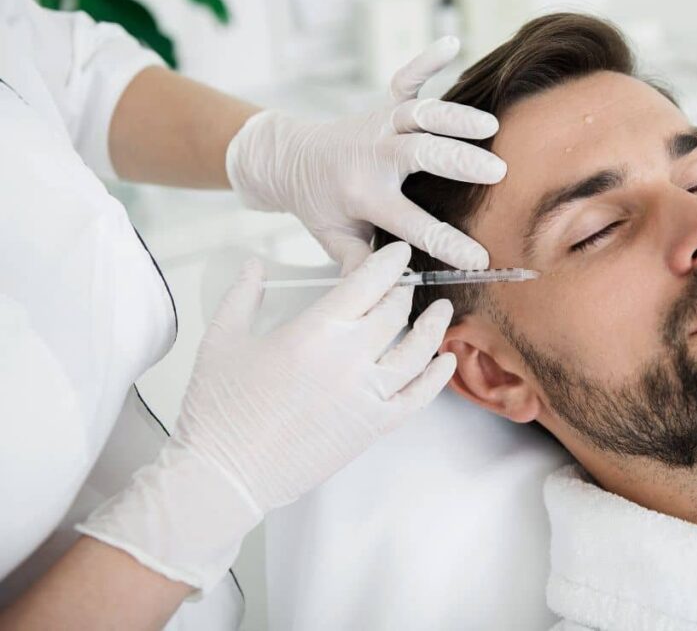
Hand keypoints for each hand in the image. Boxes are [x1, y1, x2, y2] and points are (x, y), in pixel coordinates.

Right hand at [78, 242, 454, 589]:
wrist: (225, 474)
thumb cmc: (219, 410)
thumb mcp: (222, 339)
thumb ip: (243, 295)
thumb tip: (255, 265)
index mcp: (316, 330)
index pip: (368, 282)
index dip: (388, 262)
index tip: (397, 253)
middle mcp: (350, 358)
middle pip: (395, 312)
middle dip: (404, 291)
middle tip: (406, 284)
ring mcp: (366, 395)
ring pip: (417, 351)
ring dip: (434, 327)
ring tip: (442, 311)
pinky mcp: (373, 428)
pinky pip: (418, 398)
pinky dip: (437, 377)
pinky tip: (446, 361)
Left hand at [225, 36, 505, 271]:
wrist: (289, 159)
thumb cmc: (319, 205)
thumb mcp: (334, 240)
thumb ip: (361, 264)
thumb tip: (389, 297)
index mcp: (363, 195)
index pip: (410, 222)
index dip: (447, 243)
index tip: (479, 258)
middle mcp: (373, 156)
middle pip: (419, 154)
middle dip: (458, 161)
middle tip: (497, 171)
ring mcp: (379, 125)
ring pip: (418, 114)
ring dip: (454, 117)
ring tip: (490, 125)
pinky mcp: (383, 105)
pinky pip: (405, 79)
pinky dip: (426, 59)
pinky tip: (452, 44)